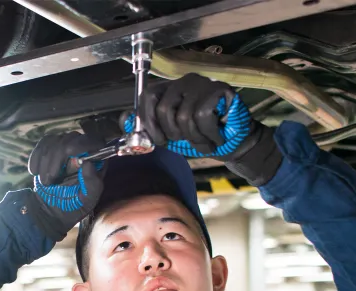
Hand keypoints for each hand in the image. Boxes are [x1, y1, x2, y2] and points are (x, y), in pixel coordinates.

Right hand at [27, 132, 105, 239]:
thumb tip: (88, 164)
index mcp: (96, 159)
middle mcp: (82, 148)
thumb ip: (92, 184)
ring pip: (54, 141)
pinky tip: (35, 172)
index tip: (72, 163)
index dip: (83, 148)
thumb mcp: (87, 200)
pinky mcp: (50, 147)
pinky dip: (36, 158)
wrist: (50, 209)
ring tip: (45, 182)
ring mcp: (65, 145)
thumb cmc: (73, 205)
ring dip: (45, 163)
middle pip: (70, 139)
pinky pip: (43, 144)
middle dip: (57, 160)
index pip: (93, 141)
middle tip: (50, 180)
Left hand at [137, 73, 282, 185]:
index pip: (147, 97)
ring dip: (194, 137)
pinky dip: (207, 134)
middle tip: (186, 140)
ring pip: (184, 116)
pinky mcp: (218, 90)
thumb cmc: (199, 137)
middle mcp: (183, 82)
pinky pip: (202, 116)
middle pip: (164, 109)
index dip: (149, 121)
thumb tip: (124, 120)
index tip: (159, 140)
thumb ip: (148, 128)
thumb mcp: (169, 135)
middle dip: (173, 133)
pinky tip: (214, 136)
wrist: (231, 143)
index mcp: (169, 90)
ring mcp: (201, 83)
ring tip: (204, 140)